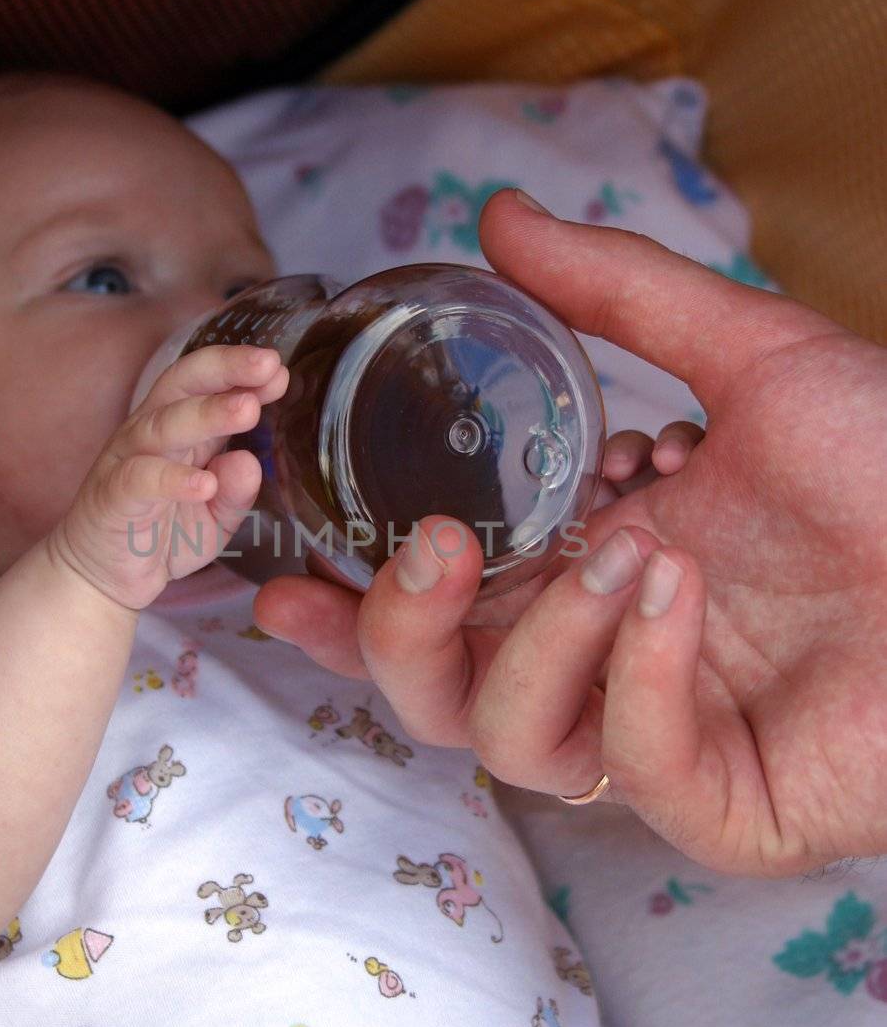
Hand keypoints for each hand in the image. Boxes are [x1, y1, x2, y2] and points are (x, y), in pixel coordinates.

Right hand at [49, 344, 288, 611]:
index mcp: (180, 428)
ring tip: (249, 409)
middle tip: (268, 363)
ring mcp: (128, 460)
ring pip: (165, 426)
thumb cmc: (163, 533)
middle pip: (185, 385)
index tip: (280, 371)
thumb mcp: (216, 516)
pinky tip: (205, 483)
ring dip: (208, 414)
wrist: (102, 574)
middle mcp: (152, 433)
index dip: (242, 372)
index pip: (208, 383)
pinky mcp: (112, 496)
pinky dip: (173, 479)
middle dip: (227, 369)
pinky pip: (141, 479)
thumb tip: (251, 460)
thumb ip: (237, 491)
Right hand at [255, 190, 886, 876]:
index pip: (439, 610)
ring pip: (511, 742)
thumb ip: (613, 293)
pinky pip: (630, 769)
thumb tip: (499, 217)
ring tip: (627, 558)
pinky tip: (682, 597)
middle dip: (397, 630)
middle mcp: (606, 662)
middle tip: (433, 552)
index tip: (280, 567)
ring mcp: (660, 741)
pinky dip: (638, 679)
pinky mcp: (721, 809)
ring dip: (540, 643)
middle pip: (438, 693)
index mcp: (590, 570)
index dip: (350, 602)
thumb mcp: (746, 352)